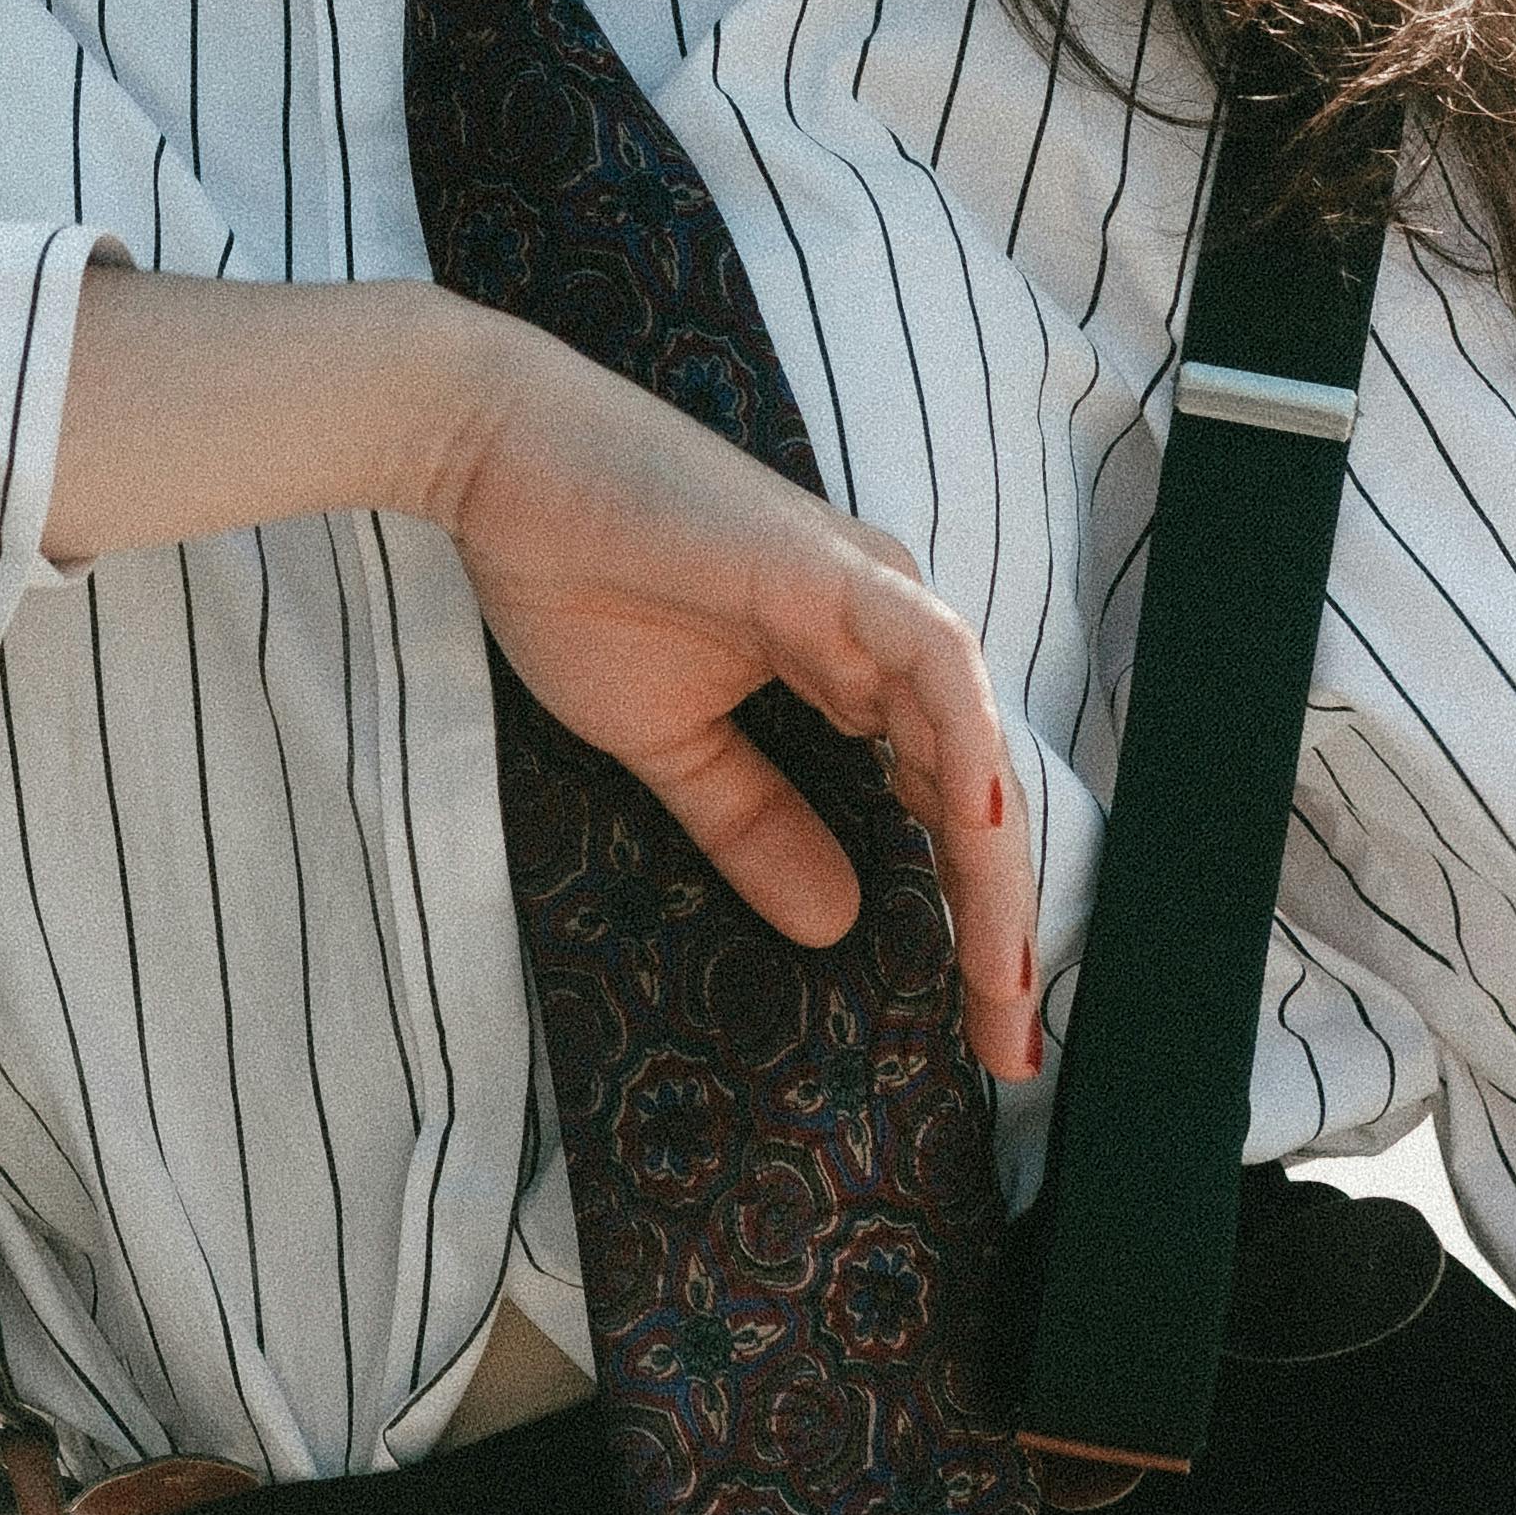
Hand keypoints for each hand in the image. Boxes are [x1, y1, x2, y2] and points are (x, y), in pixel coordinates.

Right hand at [429, 332, 1041, 1084]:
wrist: (502, 465)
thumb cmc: (576, 580)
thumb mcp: (672, 743)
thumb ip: (754, 825)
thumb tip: (832, 923)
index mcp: (858, 672)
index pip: (943, 814)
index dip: (973, 923)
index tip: (985, 1038)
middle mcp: (889, 637)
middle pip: (976, 796)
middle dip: (1001, 926)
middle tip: (1013, 1050)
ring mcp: (871, 599)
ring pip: (970, 743)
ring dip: (995, 864)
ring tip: (1008, 978)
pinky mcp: (836, 571)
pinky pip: (930, 659)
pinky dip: (962, 738)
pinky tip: (974, 824)